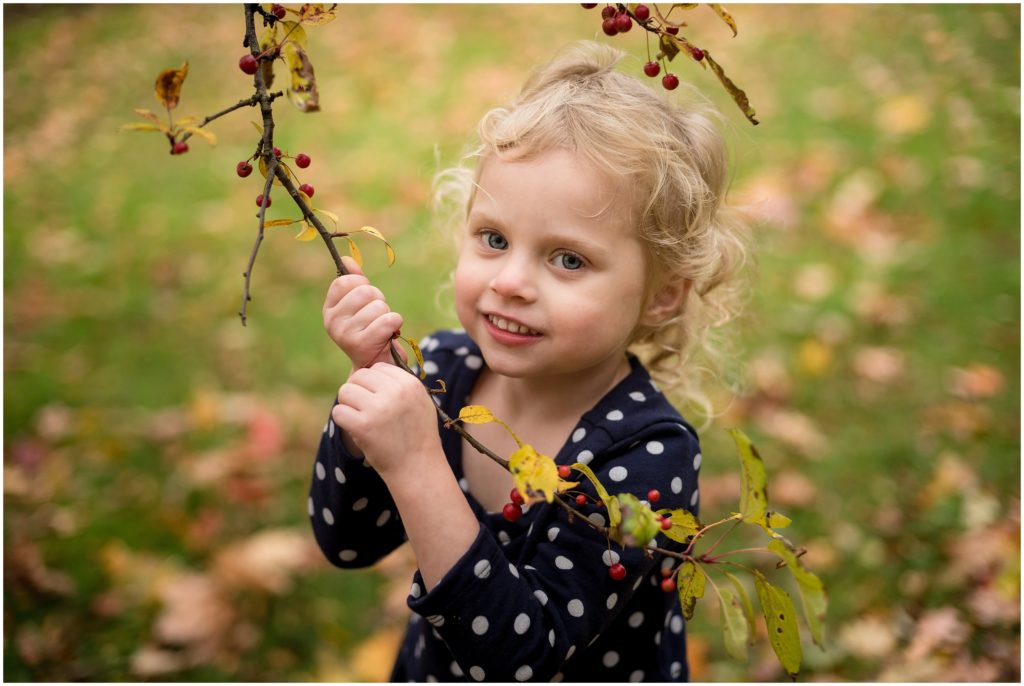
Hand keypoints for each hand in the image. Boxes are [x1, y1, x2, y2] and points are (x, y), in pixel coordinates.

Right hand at [323, 256, 404, 369]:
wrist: (375, 364)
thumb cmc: (369, 330)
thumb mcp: (359, 306)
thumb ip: (354, 282)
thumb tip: (347, 258)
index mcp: (329, 310)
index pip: (345, 281)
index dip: (362, 284)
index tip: (366, 298)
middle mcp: (332, 322)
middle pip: (365, 291)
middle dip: (379, 300)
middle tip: (377, 316)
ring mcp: (345, 334)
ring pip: (379, 306)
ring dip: (387, 314)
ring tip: (382, 327)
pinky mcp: (362, 344)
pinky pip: (388, 320)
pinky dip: (396, 323)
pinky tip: (391, 333)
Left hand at [331, 363, 442, 478]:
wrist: (418, 468)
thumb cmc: (418, 435)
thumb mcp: (420, 403)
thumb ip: (401, 385)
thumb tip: (373, 368)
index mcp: (410, 384)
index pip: (379, 367)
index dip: (374, 382)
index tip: (378, 399)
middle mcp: (395, 392)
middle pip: (359, 376)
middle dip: (358, 390)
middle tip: (365, 409)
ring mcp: (378, 409)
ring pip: (345, 391)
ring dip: (348, 404)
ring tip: (361, 418)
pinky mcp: (363, 426)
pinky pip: (338, 411)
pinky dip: (343, 420)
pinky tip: (355, 429)